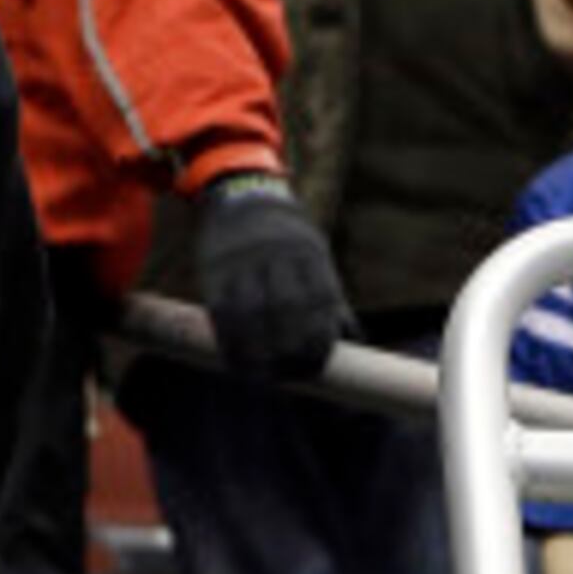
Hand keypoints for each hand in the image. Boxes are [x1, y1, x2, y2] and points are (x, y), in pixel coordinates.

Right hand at [197, 173, 345, 380]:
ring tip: (263, 378)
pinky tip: (236, 361)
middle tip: (289, 377)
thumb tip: (356, 340)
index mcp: (309, 257)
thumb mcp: (315, 255)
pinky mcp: (215, 269)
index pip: (319, 309)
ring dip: (258, 353)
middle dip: (290, 352)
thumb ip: (331, 296)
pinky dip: (229, 341)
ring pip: (253, 315)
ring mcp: (244, 262)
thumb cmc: (286, 237)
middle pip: (288, 313)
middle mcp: (278, 258)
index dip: (317, 345)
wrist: (241, 195)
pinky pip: (222, 311)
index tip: (313, 370)